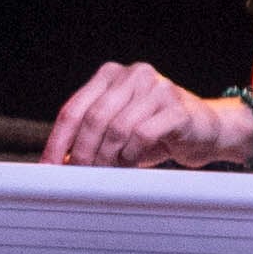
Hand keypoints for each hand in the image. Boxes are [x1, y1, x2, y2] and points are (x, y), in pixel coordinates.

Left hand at [45, 62, 242, 170]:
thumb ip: (88, 139)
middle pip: (93, 119)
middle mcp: (132, 75)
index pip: (73, 110)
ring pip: (117, 128)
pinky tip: (133, 162)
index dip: (58, 142)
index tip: (48, 169)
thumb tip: (55, 166)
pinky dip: (132, 154)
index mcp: (109, 76)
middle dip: (83, 153)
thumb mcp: (115, 132)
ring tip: (110, 171)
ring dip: (109, 157)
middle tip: (80, 177)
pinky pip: (143, 134)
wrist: (204, 131)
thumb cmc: (155, 133)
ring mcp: (156, 88)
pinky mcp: (177, 107)